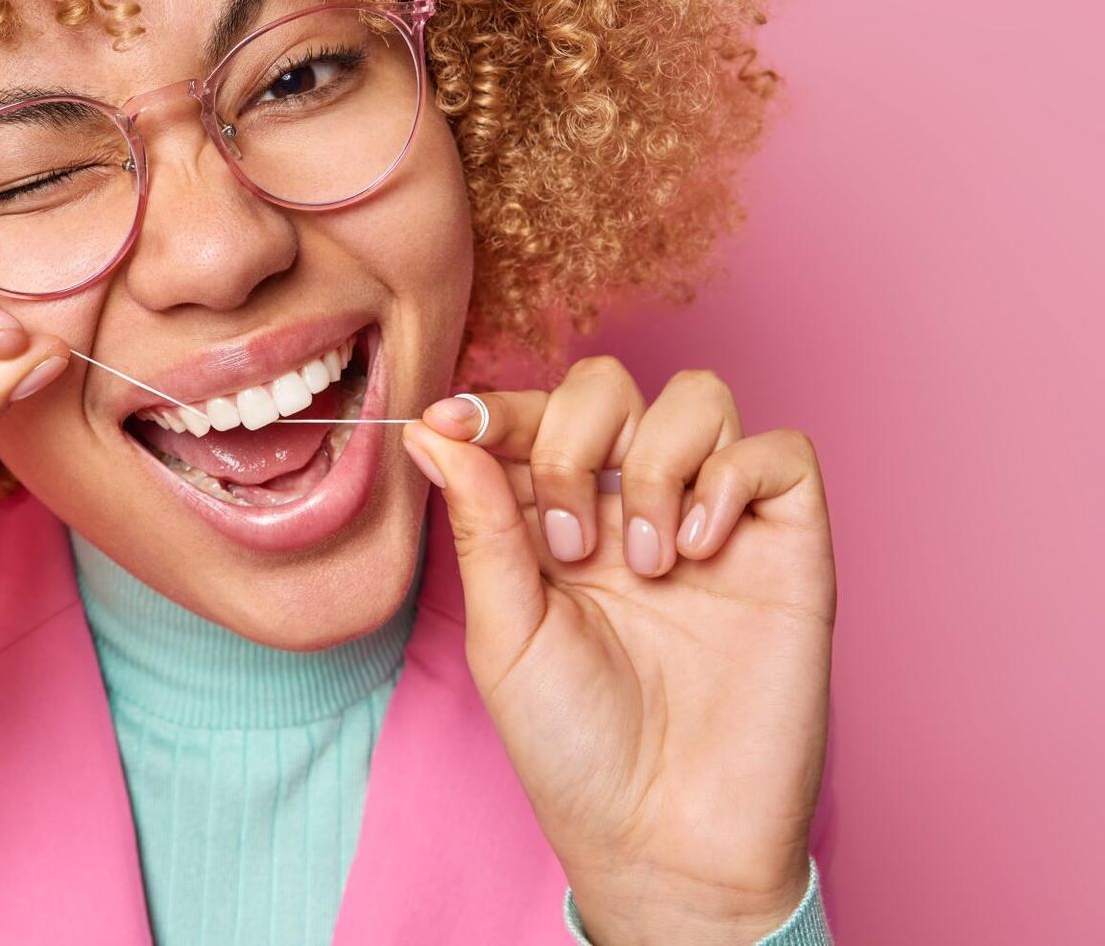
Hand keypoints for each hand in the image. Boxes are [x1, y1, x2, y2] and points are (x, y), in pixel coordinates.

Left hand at [401, 358, 833, 945]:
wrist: (665, 837)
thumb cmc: (575, 749)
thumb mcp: (504, 633)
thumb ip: (480, 524)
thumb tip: (432, 430)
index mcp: (557, 519)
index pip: (533, 415)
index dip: (494, 405)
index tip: (453, 424)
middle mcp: (635, 505)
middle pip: (612, 384)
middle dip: (572, 436)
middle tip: (570, 542)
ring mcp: (716, 520)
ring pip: (698, 397)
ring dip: (654, 460)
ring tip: (643, 561)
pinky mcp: (789, 547)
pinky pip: (781, 449)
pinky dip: (732, 476)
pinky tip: (698, 549)